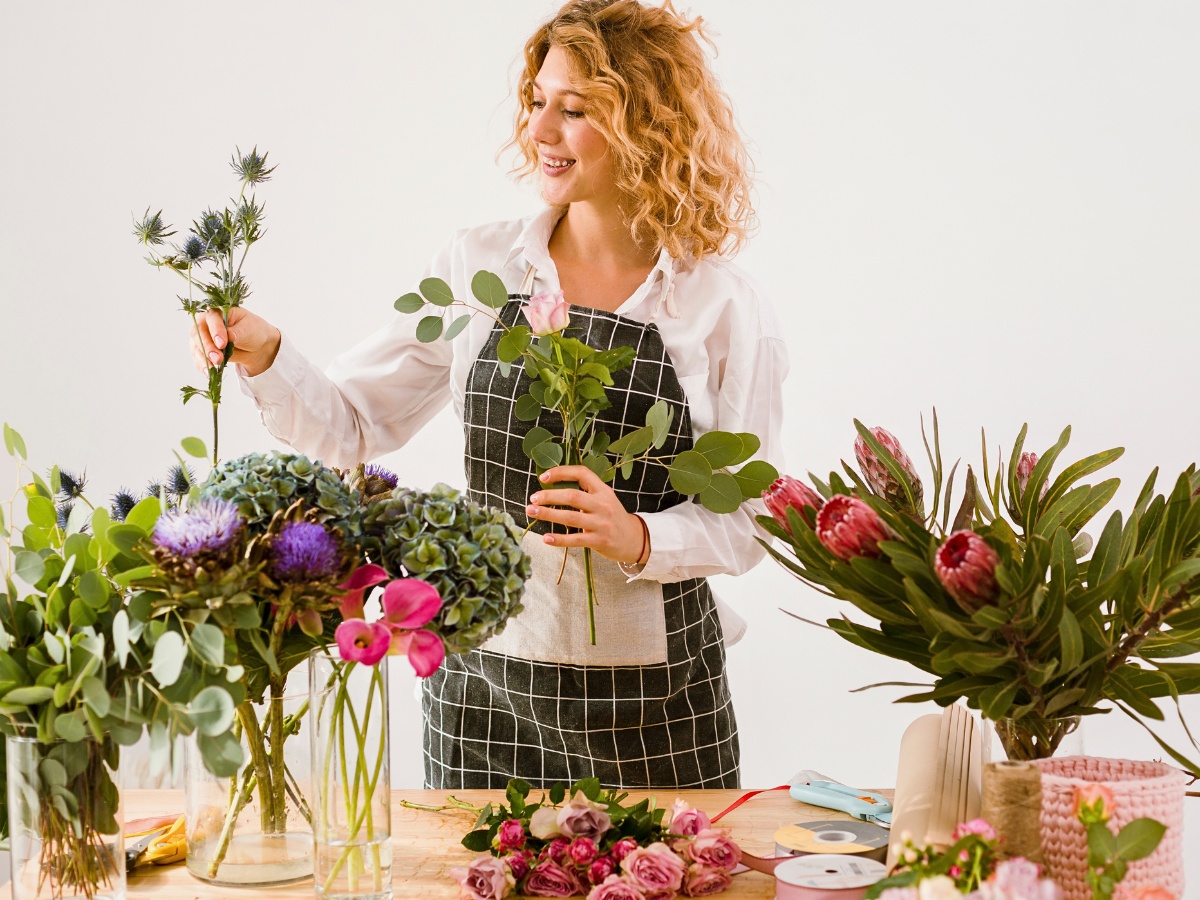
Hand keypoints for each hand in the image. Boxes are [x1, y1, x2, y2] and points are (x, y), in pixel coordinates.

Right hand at [189, 307, 280, 376]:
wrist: (257, 346)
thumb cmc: (253, 331)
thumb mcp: (250, 329)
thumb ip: (239, 332)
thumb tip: (230, 336)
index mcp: (219, 311)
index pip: (212, 318)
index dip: (215, 330)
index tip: (222, 343)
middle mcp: (206, 322)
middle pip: (198, 333)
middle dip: (207, 347)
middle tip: (217, 359)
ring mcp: (202, 337)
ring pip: (196, 346)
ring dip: (203, 359)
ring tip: (213, 368)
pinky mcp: (203, 350)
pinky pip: (198, 358)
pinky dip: (203, 366)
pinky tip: (209, 373)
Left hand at [527, 465, 647, 564]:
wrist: (633, 539)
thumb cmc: (612, 517)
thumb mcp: (604, 499)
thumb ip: (585, 492)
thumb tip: (553, 486)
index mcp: (603, 490)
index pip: (582, 473)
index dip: (561, 472)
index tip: (543, 477)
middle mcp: (603, 504)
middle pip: (573, 495)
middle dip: (549, 495)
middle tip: (533, 498)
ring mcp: (601, 523)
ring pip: (571, 517)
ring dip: (548, 514)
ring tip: (531, 512)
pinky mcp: (599, 540)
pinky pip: (575, 539)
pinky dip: (559, 539)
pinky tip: (546, 538)